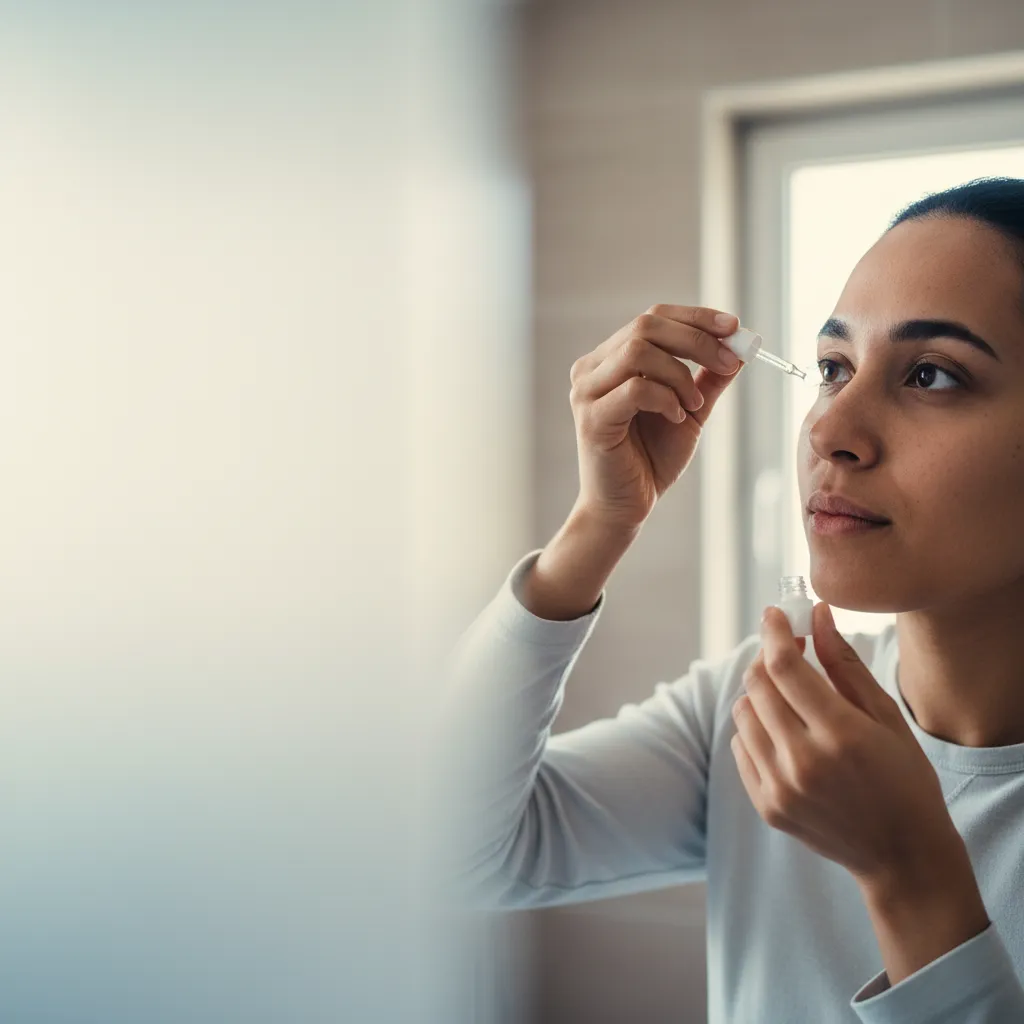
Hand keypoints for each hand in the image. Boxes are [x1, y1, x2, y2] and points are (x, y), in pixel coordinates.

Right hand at [568, 304, 743, 532]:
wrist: (627, 506)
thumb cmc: (651, 458)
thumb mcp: (690, 409)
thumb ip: (708, 378)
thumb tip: (740, 347)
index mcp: (611, 359)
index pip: (653, 318)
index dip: (695, 317)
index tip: (734, 327)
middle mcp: (592, 368)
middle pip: (646, 326)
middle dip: (696, 339)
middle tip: (728, 362)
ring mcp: (587, 391)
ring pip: (639, 351)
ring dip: (679, 375)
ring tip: (693, 405)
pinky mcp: (592, 418)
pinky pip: (635, 388)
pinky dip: (665, 398)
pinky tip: (676, 417)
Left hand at [730, 602, 959, 887]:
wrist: (903, 856)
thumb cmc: (904, 779)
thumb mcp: (886, 717)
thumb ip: (845, 664)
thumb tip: (816, 615)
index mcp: (840, 735)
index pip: (784, 667)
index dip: (774, 633)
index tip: (775, 614)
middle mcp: (803, 762)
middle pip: (758, 686)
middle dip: (767, 659)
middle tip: (787, 653)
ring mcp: (781, 788)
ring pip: (743, 714)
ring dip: (760, 694)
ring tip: (791, 698)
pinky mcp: (767, 807)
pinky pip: (741, 747)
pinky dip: (755, 729)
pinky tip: (784, 731)